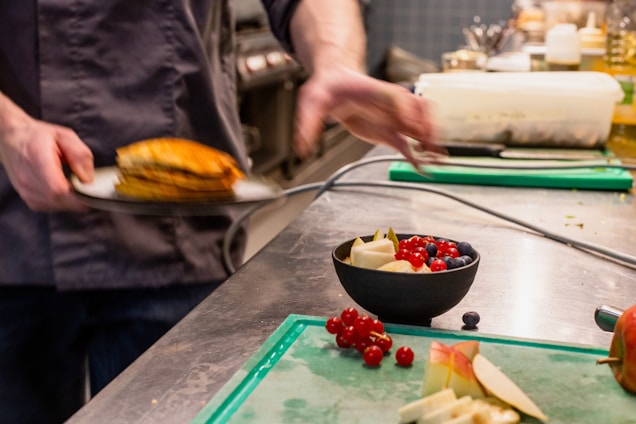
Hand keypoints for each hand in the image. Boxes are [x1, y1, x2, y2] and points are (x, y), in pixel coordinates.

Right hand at [0, 113, 93, 211]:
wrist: (12, 139)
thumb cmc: (39, 136)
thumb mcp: (65, 136)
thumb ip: (80, 156)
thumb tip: (88, 180)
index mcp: (37, 159)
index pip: (57, 189)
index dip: (78, 196)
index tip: (93, 194)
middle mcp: (27, 178)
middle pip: (58, 200)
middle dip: (78, 199)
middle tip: (90, 189)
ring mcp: (25, 190)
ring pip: (55, 205)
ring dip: (71, 201)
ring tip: (77, 187)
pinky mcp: (28, 198)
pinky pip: (50, 206)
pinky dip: (62, 202)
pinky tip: (66, 191)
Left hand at [293, 67, 436, 163]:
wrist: (336, 83)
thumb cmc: (329, 87)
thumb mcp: (313, 100)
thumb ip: (309, 122)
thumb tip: (303, 147)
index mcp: (376, 91)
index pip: (399, 98)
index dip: (407, 111)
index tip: (411, 126)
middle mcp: (391, 104)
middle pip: (420, 110)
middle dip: (427, 127)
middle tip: (430, 146)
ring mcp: (394, 118)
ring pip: (422, 126)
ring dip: (431, 140)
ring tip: (436, 159)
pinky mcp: (391, 131)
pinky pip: (410, 143)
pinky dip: (420, 154)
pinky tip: (424, 167)